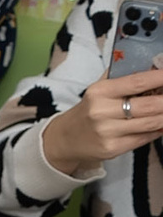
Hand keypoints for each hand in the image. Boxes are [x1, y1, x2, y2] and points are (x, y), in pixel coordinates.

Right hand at [44, 65, 162, 173]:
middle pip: (150, 105)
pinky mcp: (112, 149)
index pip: (138, 82)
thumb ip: (124, 77)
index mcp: (100, 92)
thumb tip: (156, 67)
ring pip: (151, 122)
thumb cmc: (89, 110)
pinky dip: (157, 130)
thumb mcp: (100, 89)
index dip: (161, 78)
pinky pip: (144, 137)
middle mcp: (102, 112)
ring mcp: (107, 133)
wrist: (64, 139)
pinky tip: (158, 125)